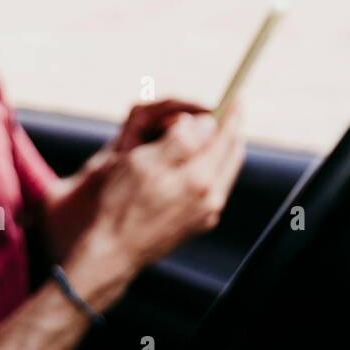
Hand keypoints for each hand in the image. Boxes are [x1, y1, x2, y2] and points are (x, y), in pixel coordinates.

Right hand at [66, 105, 245, 280]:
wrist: (112, 252)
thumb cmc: (121, 204)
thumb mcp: (145, 161)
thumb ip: (181, 139)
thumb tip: (206, 123)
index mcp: (200, 179)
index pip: (226, 137)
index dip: (232, 113)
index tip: (237, 97)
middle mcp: (210, 198)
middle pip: (232, 154)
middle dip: (231, 130)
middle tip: (228, 112)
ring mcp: (207, 213)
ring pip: (225, 170)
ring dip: (222, 148)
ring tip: (213, 133)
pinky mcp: (199, 223)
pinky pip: (215, 186)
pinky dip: (212, 167)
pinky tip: (199, 161)